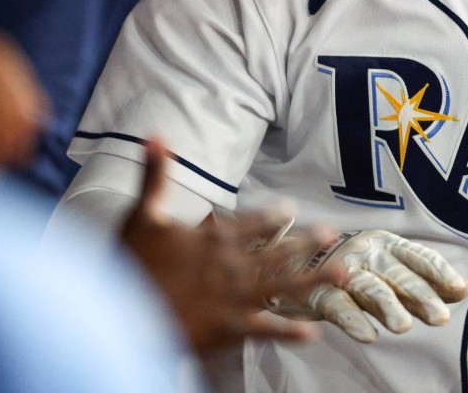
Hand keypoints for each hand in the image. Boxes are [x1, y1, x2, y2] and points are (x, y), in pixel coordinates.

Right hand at [120, 140, 344, 353]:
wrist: (124, 317)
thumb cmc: (131, 265)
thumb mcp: (142, 214)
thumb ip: (154, 174)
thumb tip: (154, 134)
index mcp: (214, 239)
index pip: (249, 223)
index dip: (270, 216)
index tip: (291, 208)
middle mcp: (233, 265)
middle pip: (276, 251)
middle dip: (306, 242)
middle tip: (333, 233)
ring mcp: (235, 298)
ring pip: (283, 286)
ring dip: (315, 280)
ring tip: (344, 275)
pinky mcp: (231, 328)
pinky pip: (265, 330)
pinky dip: (288, 332)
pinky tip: (313, 333)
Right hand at [267, 228, 467, 342]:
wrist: (295, 259)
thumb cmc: (355, 267)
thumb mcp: (388, 267)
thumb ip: (420, 280)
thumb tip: (460, 290)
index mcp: (388, 244)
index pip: (418, 257)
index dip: (439, 273)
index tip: (459, 290)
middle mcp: (368, 254)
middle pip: (398, 275)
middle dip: (420, 296)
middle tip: (440, 318)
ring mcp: (343, 271)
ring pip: (370, 289)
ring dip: (388, 307)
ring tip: (404, 327)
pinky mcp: (319, 292)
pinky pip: (338, 306)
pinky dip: (352, 320)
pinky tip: (367, 335)